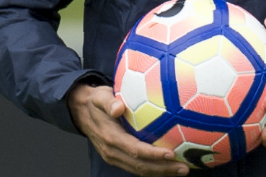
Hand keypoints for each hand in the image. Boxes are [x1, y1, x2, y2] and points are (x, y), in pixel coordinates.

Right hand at [67, 83, 188, 176]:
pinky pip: (137, 166)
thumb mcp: (100, 97)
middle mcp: (113, 152)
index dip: (153, 154)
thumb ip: (109, 102)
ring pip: (140, 170)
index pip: (135, 150)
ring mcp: (115, 157)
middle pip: (141, 165)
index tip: (171, 154)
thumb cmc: (96, 102)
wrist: (81, 112)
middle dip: (163, 169)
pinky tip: (169, 166)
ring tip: (182, 170)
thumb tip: (118, 108)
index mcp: (111, 138)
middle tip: (184, 168)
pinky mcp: (119, 157)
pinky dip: (154, 168)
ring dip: (161, 172)